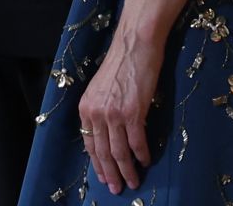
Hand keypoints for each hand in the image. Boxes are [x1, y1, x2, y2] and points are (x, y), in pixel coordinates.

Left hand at [78, 29, 161, 194]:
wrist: (135, 44)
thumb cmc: (121, 62)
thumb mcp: (101, 88)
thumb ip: (101, 109)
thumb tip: (107, 133)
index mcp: (86, 107)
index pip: (89, 144)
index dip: (97, 163)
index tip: (104, 177)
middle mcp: (96, 113)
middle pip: (102, 152)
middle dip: (111, 173)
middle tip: (117, 188)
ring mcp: (114, 114)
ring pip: (119, 152)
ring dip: (127, 170)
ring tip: (133, 181)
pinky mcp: (133, 112)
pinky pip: (137, 142)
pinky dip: (142, 154)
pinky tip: (146, 161)